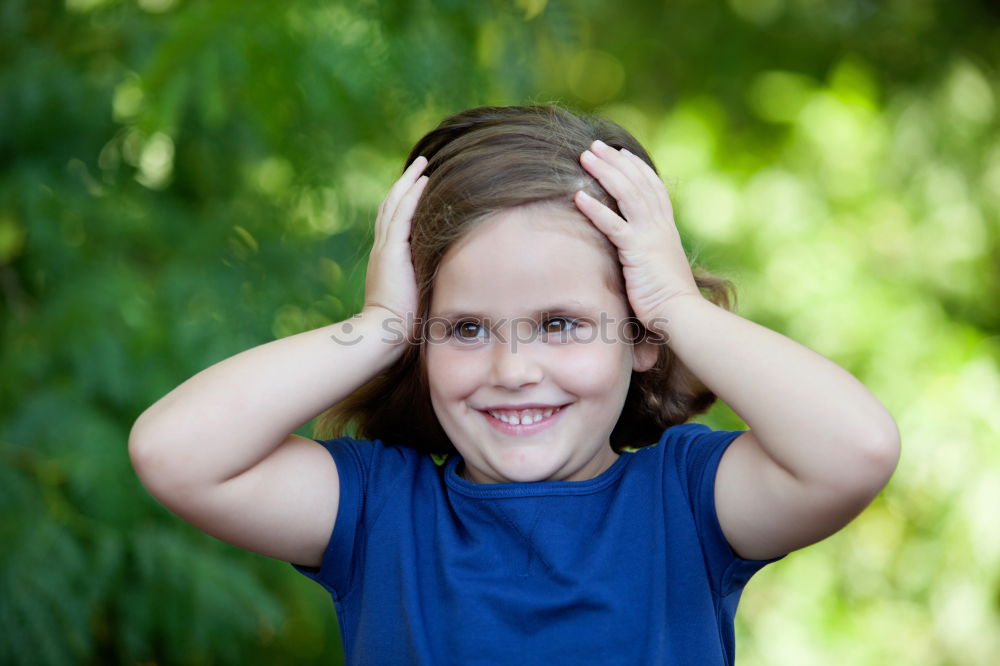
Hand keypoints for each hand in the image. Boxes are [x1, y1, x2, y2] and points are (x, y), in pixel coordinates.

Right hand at [363, 156, 428, 340]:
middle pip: (391, 207)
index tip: (419, 188)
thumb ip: (427, 285)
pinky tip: (424, 181)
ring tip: (422, 164)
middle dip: (406, 185)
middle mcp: (383, 250)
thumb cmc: (403, 327)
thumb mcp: (417, 299)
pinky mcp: (391, 251)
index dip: (405, 203)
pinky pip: (401, 215)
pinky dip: (411, 196)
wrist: (383, 335)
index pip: (395, 223)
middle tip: (420, 165)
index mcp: (388, 261)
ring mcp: (385, 249)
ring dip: (409, 183)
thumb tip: (451, 286)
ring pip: (394, 205)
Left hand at [574, 140, 701, 331]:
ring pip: (626, 194)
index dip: (637, 168)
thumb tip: (638, 252)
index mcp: (666, 228)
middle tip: (594, 145)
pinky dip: (595, 209)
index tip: (621, 153)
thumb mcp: (660, 267)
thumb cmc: (669, 299)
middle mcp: (660, 226)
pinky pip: (613, 225)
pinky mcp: (637, 252)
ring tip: (584, 157)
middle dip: (614, 162)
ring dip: (604, 173)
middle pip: (637, 183)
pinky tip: (577, 196)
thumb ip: (649, 252)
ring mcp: (650, 236)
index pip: (653, 187)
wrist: (683, 315)